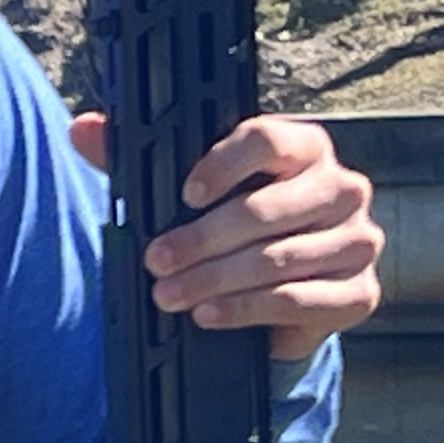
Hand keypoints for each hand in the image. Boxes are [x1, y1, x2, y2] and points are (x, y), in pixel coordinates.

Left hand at [66, 109, 382, 358]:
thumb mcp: (188, 193)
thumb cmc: (235, 229)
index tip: (184, 194)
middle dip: (202, 240)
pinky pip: (299, 299)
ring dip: (215, 280)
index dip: (223, 164)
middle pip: (267, 208)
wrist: (282, 299)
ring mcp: (358, 240)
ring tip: (170, 294)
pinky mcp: (359, 292)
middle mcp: (342, 188)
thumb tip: (84, 129)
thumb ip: (135, 158)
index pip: (269, 138)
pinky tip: (209, 313)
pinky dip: (245, 309)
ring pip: (280, 258)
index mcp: (305, 148)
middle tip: (156, 261)